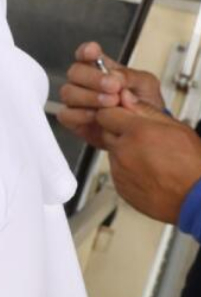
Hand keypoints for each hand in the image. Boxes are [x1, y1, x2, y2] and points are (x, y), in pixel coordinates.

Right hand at [57, 41, 163, 148]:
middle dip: (93, 78)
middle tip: (113, 87)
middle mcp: (84, 82)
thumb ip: (131, 76)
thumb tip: (115, 75)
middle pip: (75, 72)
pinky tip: (97, 116)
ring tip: (111, 103)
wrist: (142, 132)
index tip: (93, 52)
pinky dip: (81, 115)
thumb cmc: (143, 106)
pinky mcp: (72, 119)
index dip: (86, 51)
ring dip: (89, 97)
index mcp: (100, 68)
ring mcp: (76, 100)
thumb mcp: (146, 85)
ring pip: (68, 92)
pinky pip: (66, 114)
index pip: (86, 53)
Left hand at [95, 98, 200, 223]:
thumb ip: (146, 110)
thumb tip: (126, 98)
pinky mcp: (120, 187)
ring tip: (149, 158)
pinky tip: (147, 172)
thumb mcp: (176, 128)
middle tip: (142, 138)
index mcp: (136, 133)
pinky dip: (127, 170)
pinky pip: (116, 172)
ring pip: (112, 153)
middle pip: (106, 133)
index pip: (105, 113)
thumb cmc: (192, 166)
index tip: (124, 116)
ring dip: (124, 152)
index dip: (116, 113)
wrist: (196, 199)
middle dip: (119, 132)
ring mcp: (119, 171)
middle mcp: (123, 152)